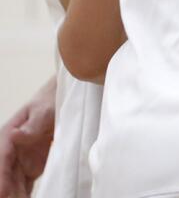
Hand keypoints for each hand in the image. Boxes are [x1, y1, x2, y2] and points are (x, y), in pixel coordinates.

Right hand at [0, 79, 55, 197]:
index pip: (2, 160)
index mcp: (9, 136)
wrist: (62, 99)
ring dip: (16, 195)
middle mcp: (11, 152)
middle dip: (8, 192)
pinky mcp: (32, 166)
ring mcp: (21, 161)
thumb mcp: (43, 110)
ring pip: (14, 183)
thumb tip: (15, 135)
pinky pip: (26, 184)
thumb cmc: (50, 101)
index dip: (0, 177)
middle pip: (6, 176)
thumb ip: (32, 125)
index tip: (2, 193)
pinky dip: (25, 194)